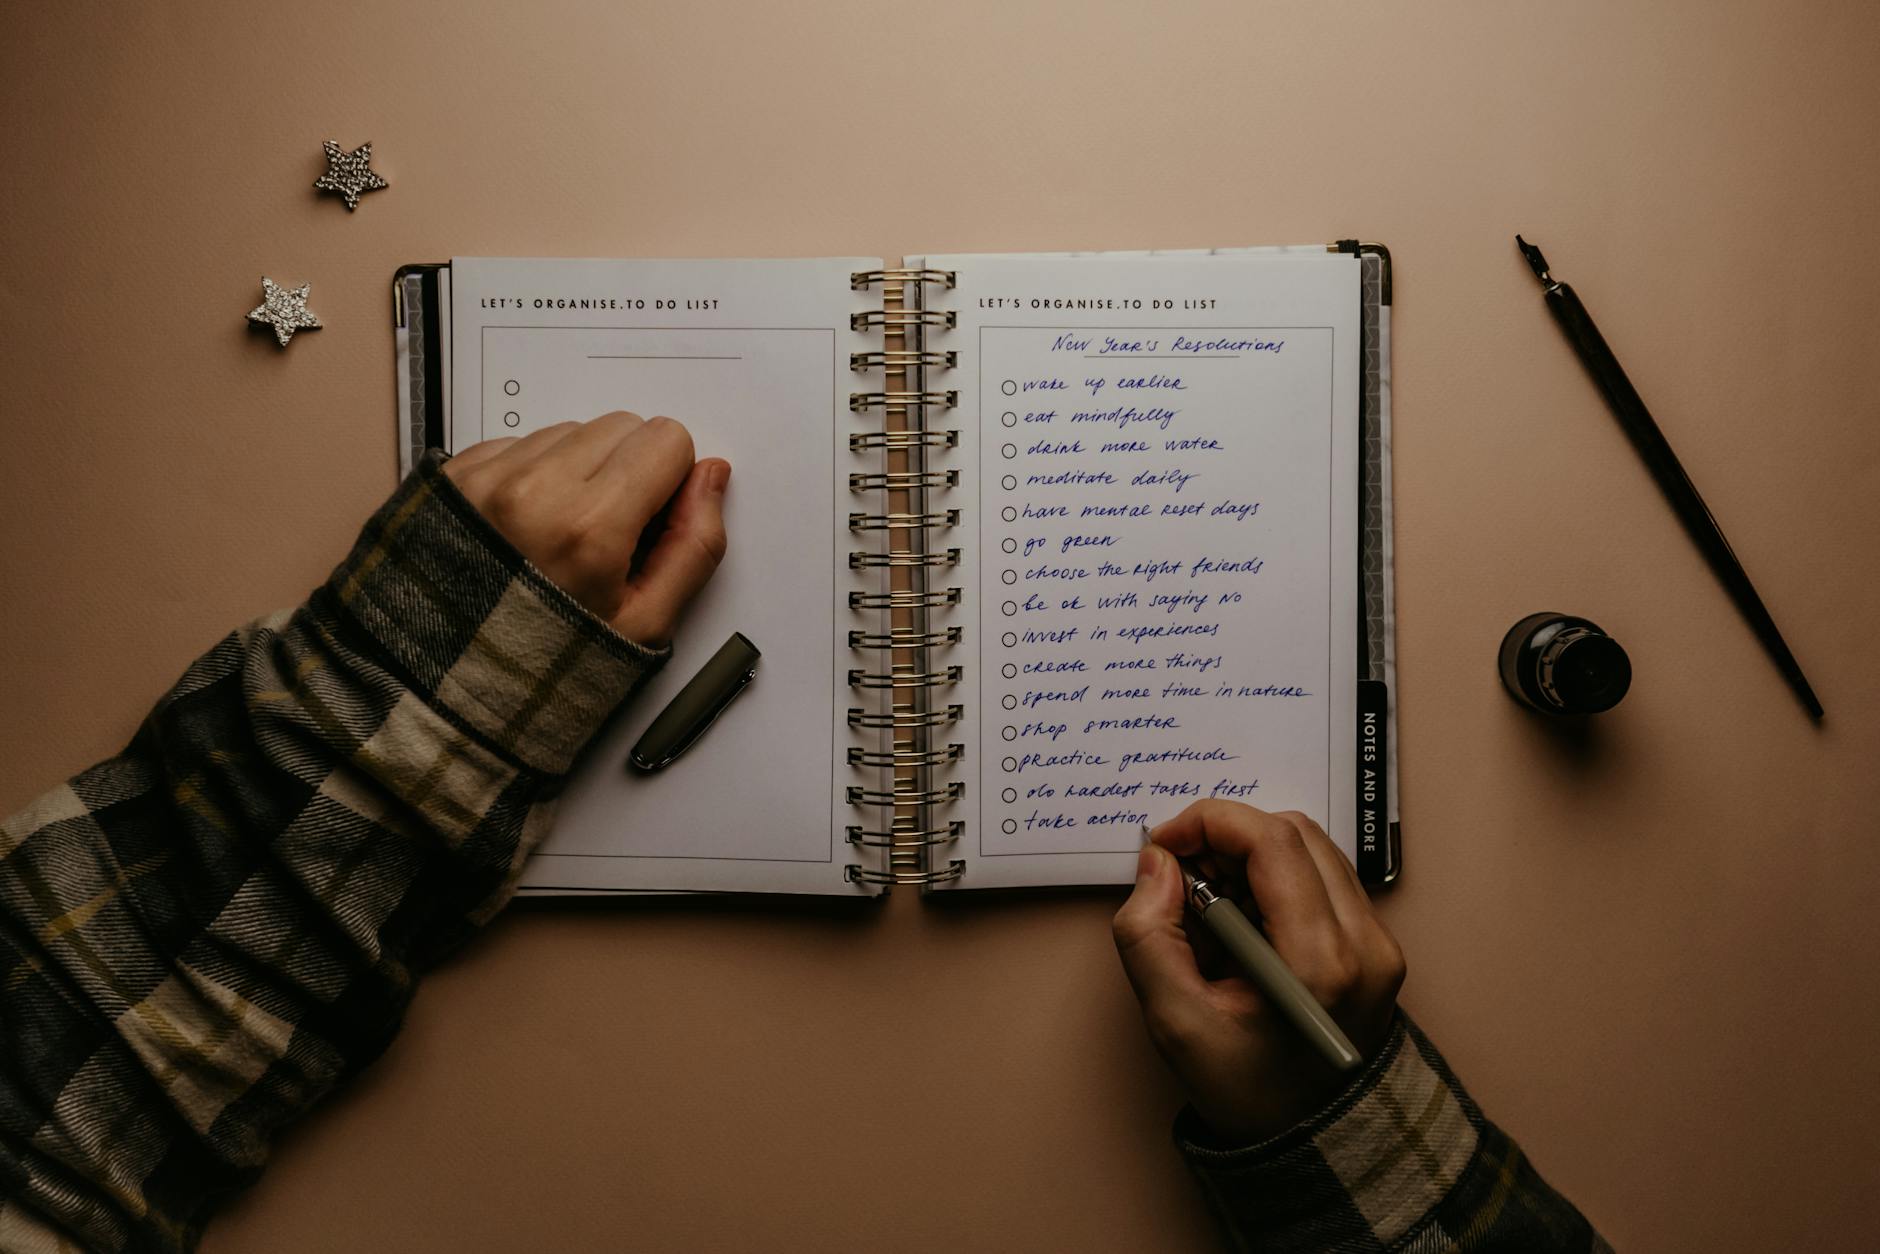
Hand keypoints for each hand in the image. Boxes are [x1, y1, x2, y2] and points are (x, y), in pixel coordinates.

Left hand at [442, 413, 728, 645]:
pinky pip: (520, 442)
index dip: (673, 481)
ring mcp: (485, 477)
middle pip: (622, 426)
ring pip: (572, 430)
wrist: (447, 681)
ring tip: (562, 535)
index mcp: (586, 528)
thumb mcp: (644, 626)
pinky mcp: (454, 474)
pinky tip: (528, 527)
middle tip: (611, 533)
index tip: (653, 523)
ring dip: (581, 470)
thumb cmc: (543, 665)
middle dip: (630, 471)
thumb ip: (693, 546)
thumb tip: (710, 478)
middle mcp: (531, 489)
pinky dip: (534, 475)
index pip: (667, 440)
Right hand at [1111, 801, 1404, 1143]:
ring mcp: (1378, 943)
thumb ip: (1149, 935)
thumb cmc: (1249, 1091)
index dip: (1209, 823)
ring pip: (1311, 847)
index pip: (1272, 842)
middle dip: (1226, 836)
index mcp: (1319, 963)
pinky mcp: (1376, 945)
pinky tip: (1243, 916)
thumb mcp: (1175, 1022)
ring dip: (1250, 853)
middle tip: (1183, 874)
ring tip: (1211, 900)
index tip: (1165, 844)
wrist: (1314, 1142)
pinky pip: (1323, 875)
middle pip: (1294, 832)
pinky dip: (1274, 875)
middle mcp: (1364, 944)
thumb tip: (1159, 864)